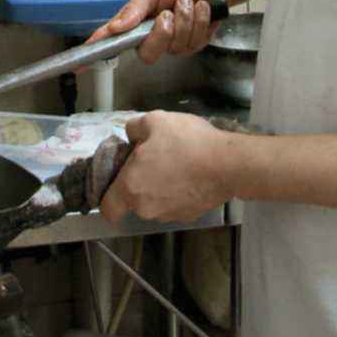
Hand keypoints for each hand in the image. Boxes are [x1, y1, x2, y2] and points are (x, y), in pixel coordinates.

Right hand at [87, 0, 231, 65]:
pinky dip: (200, 21)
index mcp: (137, 21)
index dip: (97, 52)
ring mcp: (174, 42)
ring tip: (188, 2)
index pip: (113, 39)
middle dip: (161, 34)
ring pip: (175, 47)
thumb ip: (134, 8)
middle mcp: (152, 35)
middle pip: (148, 54)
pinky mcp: (195, 42)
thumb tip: (115, 27)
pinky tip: (202, 9)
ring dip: (185, 20)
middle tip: (167, 14)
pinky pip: (194, 42)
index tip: (80, 64)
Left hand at [100, 112, 233, 224]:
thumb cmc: (186, 142)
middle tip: (152, 159)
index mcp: (131, 188)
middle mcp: (146, 208)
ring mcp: (169, 215)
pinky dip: (178, 192)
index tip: (116, 182)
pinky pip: (175, 204)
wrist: (228, 164)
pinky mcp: (190, 216)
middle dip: (139, 182)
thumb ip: (134, 129)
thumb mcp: (154, 121)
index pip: (108, 209)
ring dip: (159, 188)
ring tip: (176, 163)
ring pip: (155, 203)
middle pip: (133, 201)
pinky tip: (190, 174)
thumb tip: (131, 136)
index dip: (107, 197)